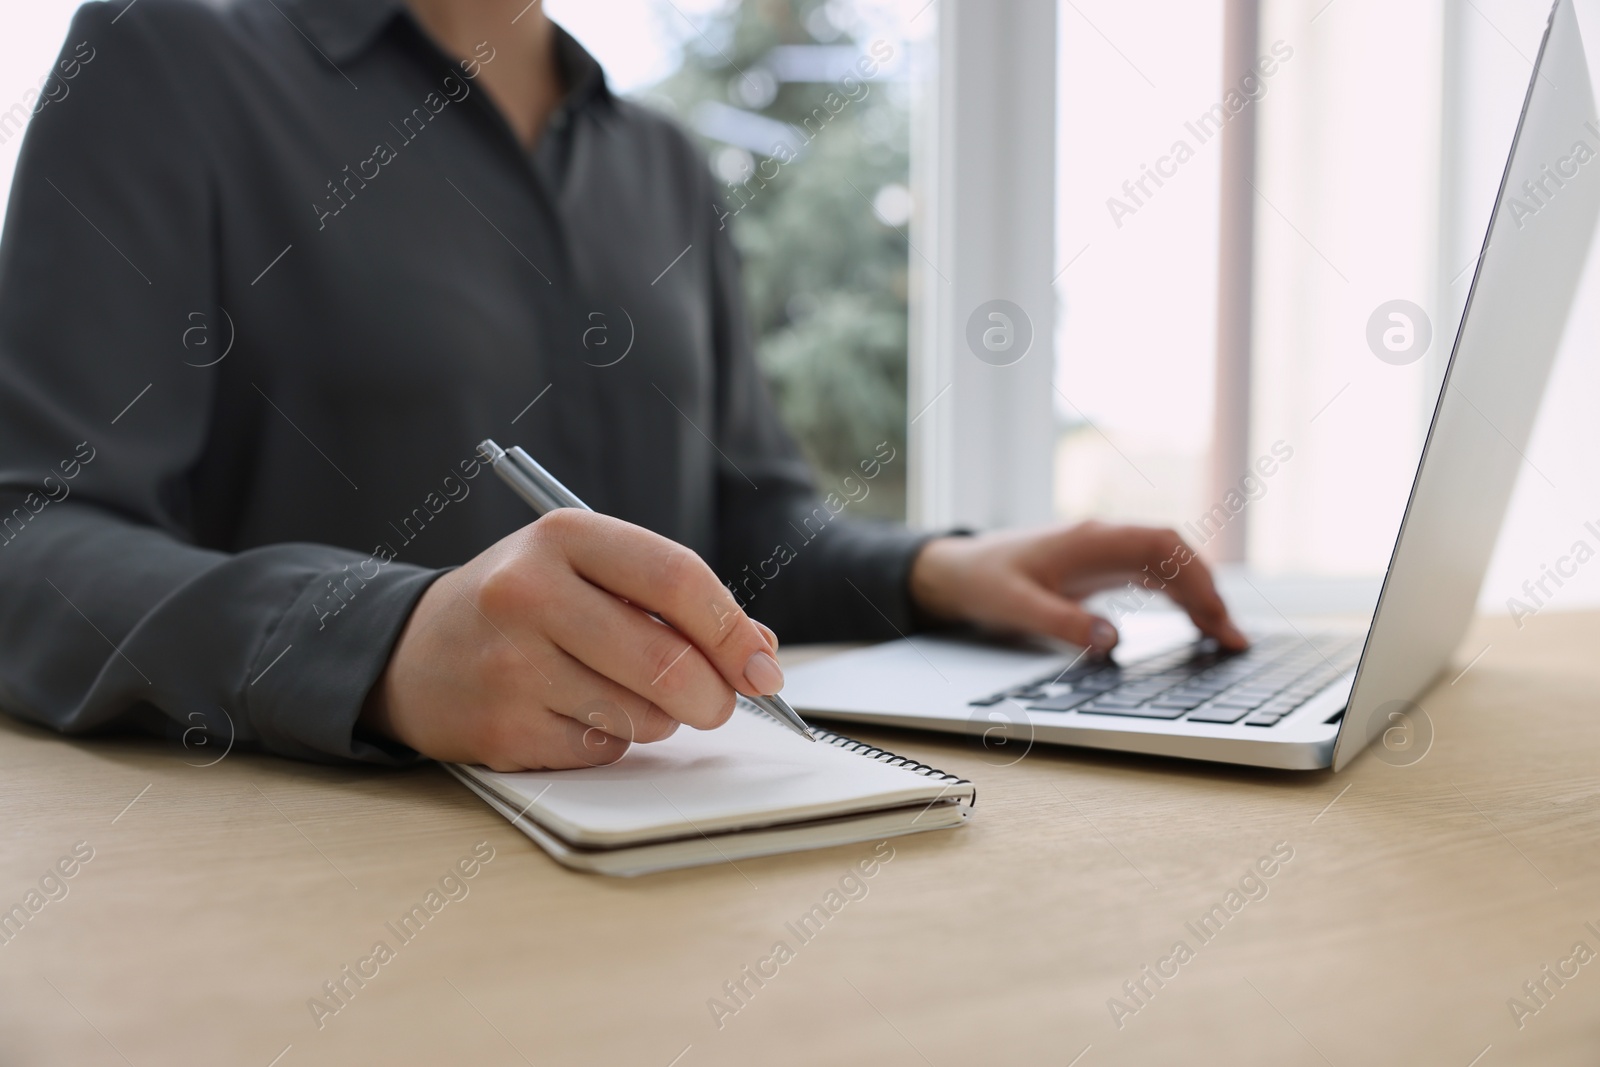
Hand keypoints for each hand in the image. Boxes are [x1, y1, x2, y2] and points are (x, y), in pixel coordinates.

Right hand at [361, 510, 783, 770]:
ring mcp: (511, 663)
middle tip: (717, 703)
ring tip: (620, 694)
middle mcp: (530, 592)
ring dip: (658, 719)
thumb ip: (675, 603)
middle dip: (713, 696)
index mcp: (565, 536)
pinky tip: (572, 713)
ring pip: (642, 716)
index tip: (763, 668)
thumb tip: (761, 655)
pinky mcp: (501, 728)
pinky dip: (610, 742)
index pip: (678, 579)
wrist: (413, 652)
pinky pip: (601, 751)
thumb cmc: (527, 607)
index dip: (733, 631)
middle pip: (668, 662)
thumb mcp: (591, 573)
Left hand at [908, 521, 1247, 653]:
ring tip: (1226, 637)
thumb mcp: (1016, 607)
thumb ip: (1063, 623)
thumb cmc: (985, 582)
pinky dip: (1179, 595)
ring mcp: (1106, 550)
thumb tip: (1113, 640)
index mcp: (1089, 540)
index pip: (1158, 546)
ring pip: (1168, 563)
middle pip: (1174, 553)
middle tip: (1232, 637)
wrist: (959, 568)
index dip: (1193, 576)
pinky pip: (1153, 574)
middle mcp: (1104, 538)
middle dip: (1207, 590)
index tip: (1214, 614)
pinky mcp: (1102, 565)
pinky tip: (1196, 622)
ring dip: (1198, 595)